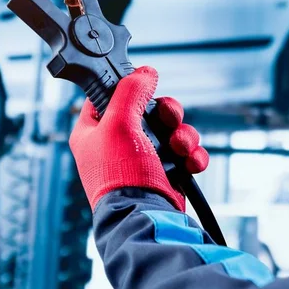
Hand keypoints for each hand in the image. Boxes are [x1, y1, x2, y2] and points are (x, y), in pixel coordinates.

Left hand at [69, 66, 207, 210]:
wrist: (145, 216)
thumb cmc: (121, 177)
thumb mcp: (119, 124)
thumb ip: (130, 91)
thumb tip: (145, 71)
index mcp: (95, 131)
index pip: (109, 96)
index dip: (128, 88)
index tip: (144, 85)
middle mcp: (118, 143)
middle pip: (150, 110)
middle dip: (167, 114)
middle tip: (168, 119)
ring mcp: (144, 158)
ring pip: (172, 129)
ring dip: (183, 136)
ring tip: (180, 150)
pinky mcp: (167, 172)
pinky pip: (186, 152)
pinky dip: (193, 155)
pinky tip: (191, 163)